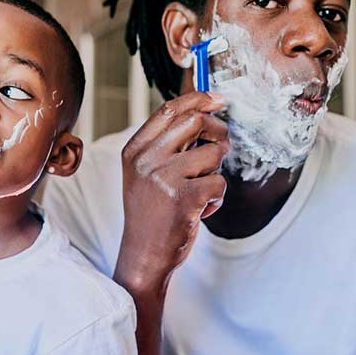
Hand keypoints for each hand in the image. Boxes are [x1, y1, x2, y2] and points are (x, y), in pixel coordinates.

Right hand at [116, 91, 229, 291]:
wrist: (144, 255)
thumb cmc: (152, 212)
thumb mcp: (147, 172)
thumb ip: (168, 144)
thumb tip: (204, 111)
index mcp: (134, 150)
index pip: (169, 109)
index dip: (199, 98)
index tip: (219, 99)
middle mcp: (145, 160)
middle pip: (196, 121)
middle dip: (218, 132)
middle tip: (221, 147)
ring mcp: (163, 179)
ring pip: (214, 153)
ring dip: (217, 172)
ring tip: (201, 190)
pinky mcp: (184, 199)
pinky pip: (219, 183)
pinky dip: (217, 198)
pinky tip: (201, 210)